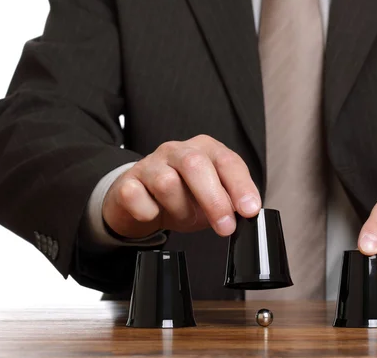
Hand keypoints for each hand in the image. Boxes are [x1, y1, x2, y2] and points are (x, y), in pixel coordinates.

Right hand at [102, 135, 261, 238]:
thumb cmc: (182, 197)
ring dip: (180, 209)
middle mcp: (177, 150)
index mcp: (205, 150)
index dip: (241, 186)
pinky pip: (137, 198)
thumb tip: (248, 211)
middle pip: (196, 166)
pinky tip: (153, 214)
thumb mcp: (213, 198)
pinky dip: (149, 213)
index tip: (249, 210)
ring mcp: (150, 163)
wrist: (139, 201)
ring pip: (167, 183)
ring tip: (183, 217)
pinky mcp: (127, 182)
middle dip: (214, 199)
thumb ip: (231, 200)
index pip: (227, 161)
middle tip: (225, 226)